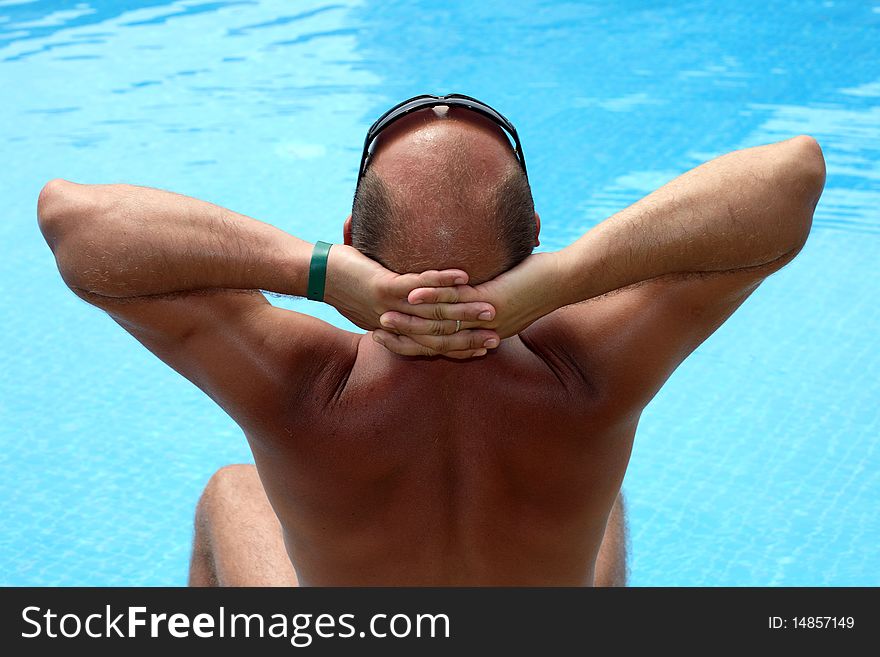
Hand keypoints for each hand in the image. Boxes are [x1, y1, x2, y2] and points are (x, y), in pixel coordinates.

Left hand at [323, 244, 501, 357]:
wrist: (315, 275)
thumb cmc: (346, 283)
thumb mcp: (373, 302)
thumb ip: (397, 304)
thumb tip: (415, 301)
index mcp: (395, 331)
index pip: (433, 346)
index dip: (460, 347)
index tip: (486, 347)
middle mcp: (394, 324)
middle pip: (438, 335)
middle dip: (470, 335)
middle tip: (498, 334)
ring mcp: (389, 307)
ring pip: (433, 314)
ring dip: (464, 310)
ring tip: (490, 307)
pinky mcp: (382, 287)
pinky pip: (418, 286)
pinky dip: (441, 281)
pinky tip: (463, 275)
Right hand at [377, 251, 562, 341]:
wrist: (564, 280)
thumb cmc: (537, 281)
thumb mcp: (504, 292)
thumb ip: (483, 294)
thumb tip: (467, 287)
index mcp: (481, 334)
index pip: (441, 345)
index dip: (414, 343)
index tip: (388, 338)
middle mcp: (481, 333)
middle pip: (436, 340)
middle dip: (404, 337)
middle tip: (377, 331)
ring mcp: (485, 320)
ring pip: (440, 324)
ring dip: (409, 321)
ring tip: (383, 314)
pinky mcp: (491, 302)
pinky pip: (454, 303)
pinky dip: (429, 298)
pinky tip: (408, 293)